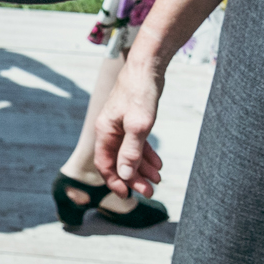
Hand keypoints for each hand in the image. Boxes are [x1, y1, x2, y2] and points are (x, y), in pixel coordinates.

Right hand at [92, 56, 166, 198]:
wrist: (147, 67)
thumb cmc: (140, 93)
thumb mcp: (138, 125)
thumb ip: (131, 151)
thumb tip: (124, 175)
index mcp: (105, 131)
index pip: (105, 164)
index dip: (115, 181)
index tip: (128, 195)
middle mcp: (109, 130)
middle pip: (118, 161)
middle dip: (133, 178)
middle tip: (150, 192)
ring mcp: (120, 125)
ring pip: (128, 154)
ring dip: (142, 168)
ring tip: (158, 180)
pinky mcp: (132, 121)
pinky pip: (136, 144)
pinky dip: (146, 155)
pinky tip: (158, 165)